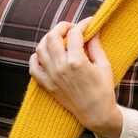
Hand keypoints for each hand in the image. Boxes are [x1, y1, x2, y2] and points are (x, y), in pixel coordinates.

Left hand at [29, 16, 122, 137]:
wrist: (96, 114)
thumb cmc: (104, 91)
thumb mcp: (104, 66)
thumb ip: (96, 46)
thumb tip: (92, 30)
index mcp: (76, 61)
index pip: (74, 34)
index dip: (83, 24)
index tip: (89, 23)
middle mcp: (60, 67)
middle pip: (52, 36)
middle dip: (62, 27)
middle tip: (72, 28)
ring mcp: (52, 76)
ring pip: (40, 48)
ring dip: (49, 39)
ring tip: (60, 39)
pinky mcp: (47, 85)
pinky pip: (33, 67)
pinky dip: (36, 57)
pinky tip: (47, 54)